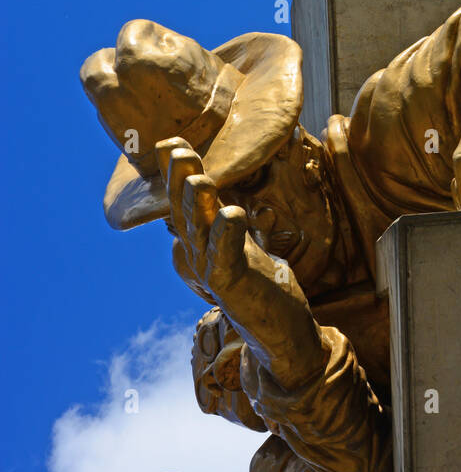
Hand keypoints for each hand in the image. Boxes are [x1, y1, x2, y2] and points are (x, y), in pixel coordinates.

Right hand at [157, 138, 323, 387]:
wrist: (279, 329)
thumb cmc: (261, 283)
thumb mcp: (245, 244)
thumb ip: (235, 222)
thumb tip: (233, 197)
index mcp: (203, 238)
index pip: (184, 200)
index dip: (175, 172)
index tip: (170, 141)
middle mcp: (200, 251)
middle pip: (185, 210)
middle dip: (179, 179)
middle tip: (175, 149)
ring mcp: (213, 268)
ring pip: (200, 230)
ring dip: (198, 203)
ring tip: (198, 178)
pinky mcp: (232, 284)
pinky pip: (226, 256)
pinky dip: (227, 234)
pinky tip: (231, 213)